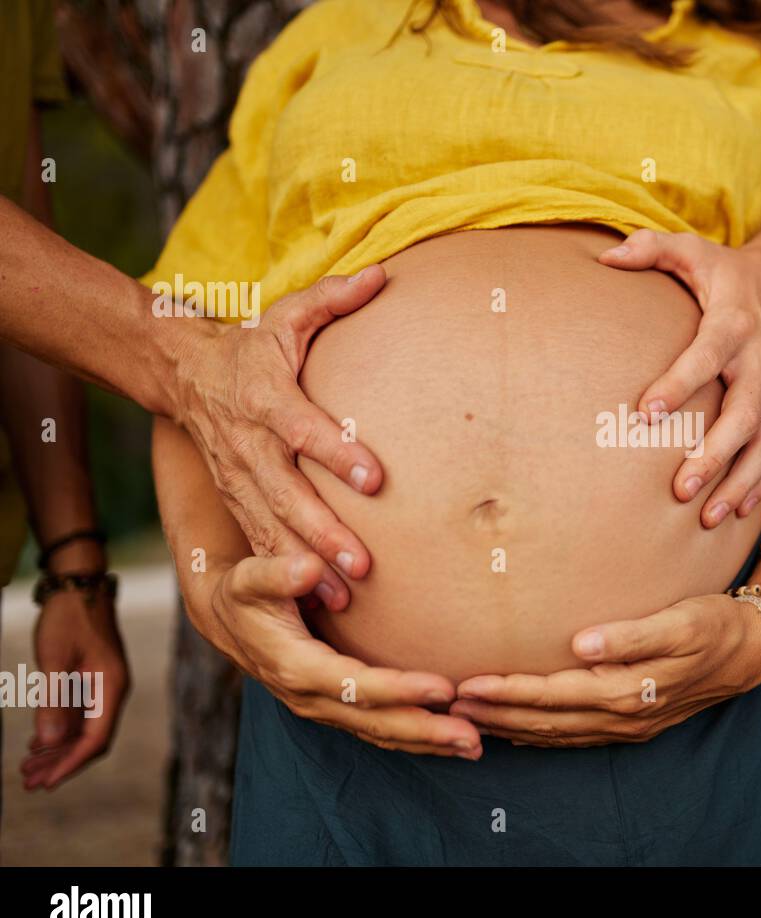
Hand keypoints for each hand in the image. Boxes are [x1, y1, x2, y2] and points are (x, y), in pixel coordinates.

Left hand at [21, 590, 129, 789]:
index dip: (70, 763)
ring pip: (84, 730)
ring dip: (57, 750)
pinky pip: (79, 716)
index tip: (45, 782)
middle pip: (91, 740)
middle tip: (29, 782)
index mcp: (111, 688)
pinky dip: (59, 733)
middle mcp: (112, 691)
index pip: (96, 739)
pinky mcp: (93, 681)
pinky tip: (37, 744)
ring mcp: (103, 687)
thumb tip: (48, 742)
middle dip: (61, 763)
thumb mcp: (55, 659)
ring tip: (27, 768)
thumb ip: (53, 701)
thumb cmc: (69, 619)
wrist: (80, 587)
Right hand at [167, 267, 388, 609]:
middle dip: (323, 532)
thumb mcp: (286, 314)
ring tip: (345, 598)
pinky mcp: (237, 502)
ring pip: (272, 530)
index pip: (303, 427)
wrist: (183, 373)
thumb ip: (333, 297)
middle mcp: (250, 445)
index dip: (337, 451)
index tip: (374, 478)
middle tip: (363, 564)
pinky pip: (262, 544)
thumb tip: (382, 275)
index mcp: (266, 396)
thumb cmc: (252, 345)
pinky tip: (320, 605)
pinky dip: (287, 577)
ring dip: (307, 566)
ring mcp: (240, 479)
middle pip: (286, 494)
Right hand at [202, 552, 481, 758]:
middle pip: (376, 722)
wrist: (228, 617)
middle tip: (474, 738)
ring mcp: (324, 707)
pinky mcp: (335, 707)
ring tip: (475, 746)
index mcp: (297, 668)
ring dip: (428, 742)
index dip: (401, 689)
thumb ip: (276, 573)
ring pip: (381, 733)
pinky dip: (415, 736)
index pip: (357, 686)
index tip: (444, 688)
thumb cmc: (244, 592)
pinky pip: (379, 728)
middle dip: (426, 732)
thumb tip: (308, 567)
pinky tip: (449, 738)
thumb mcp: (249, 578)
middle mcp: (312, 698)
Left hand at [450, 595, 760, 746]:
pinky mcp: (632, 722)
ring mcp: (627, 724)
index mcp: (629, 689)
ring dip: (511, 728)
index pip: (553, 693)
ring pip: (556, 733)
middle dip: (496, 714)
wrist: (752, 649)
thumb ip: (630, 634)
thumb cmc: (714, 624)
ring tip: (469, 719)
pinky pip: (575, 736)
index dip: (508, 691)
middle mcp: (623, 715)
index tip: (468, 684)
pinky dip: (542, 736)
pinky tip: (519, 732)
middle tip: (448, 706)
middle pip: (546, 720)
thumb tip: (581, 644)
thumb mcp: (680, 621)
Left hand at [599, 232, 760, 527]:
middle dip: (714, 455)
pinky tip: (737, 512)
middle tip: (680, 489)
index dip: (679, 382)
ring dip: (740, 483)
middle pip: (744, 413)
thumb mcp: (693, 248)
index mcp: (735, 320)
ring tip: (707, 517)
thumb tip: (604, 257)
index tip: (646, 412)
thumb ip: (650, 248)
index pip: (707, 354)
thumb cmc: (729, 270)